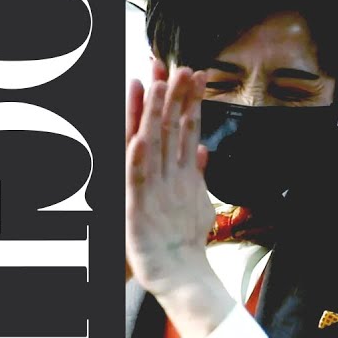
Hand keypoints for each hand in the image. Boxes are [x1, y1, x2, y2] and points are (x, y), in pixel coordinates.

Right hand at [125, 63, 216, 298]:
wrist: (175, 274)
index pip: (180, 127)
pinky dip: (138, 158)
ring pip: (148, 144)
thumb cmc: (179, 237)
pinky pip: (136, 179)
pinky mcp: (135, 208)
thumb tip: (202, 148)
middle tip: (167, 64)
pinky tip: (138, 137)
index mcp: (172, 170)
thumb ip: (196, 172)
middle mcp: (157, 174)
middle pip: (162, 127)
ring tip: (153, 86)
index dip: (186, 100)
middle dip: (166, 95)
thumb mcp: (193, 199)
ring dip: (150, 115)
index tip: (192, 73)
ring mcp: (145, 188)